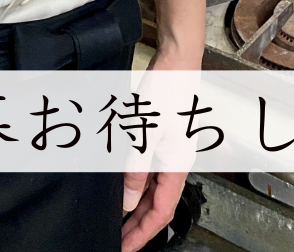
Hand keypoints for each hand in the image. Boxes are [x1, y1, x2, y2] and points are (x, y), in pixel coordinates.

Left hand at [122, 0, 205, 250]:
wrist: (177, 60)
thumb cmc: (169, 90)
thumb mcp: (145, 133)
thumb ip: (135, 170)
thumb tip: (126, 202)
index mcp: (177, 165)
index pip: (161, 213)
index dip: (142, 234)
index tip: (125, 248)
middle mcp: (176, 162)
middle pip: (157, 205)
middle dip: (137, 225)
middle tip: (117, 239)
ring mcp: (170, 151)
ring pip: (152, 189)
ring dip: (135, 206)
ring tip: (116, 219)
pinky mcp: (162, 139)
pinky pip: (149, 171)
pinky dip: (135, 184)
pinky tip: (121, 186)